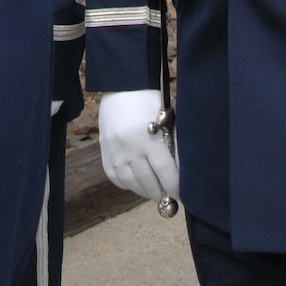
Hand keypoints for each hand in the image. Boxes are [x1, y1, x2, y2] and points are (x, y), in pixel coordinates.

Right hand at [97, 89, 177, 204]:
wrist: (121, 85)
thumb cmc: (150, 100)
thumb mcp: (166, 120)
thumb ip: (173, 145)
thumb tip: (180, 172)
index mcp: (147, 136)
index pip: (165, 171)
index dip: (174, 186)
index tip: (181, 194)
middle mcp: (128, 146)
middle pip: (147, 181)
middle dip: (161, 193)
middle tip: (170, 199)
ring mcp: (114, 150)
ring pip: (131, 183)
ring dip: (144, 191)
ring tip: (155, 193)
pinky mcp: (104, 150)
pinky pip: (115, 177)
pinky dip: (127, 184)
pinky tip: (137, 184)